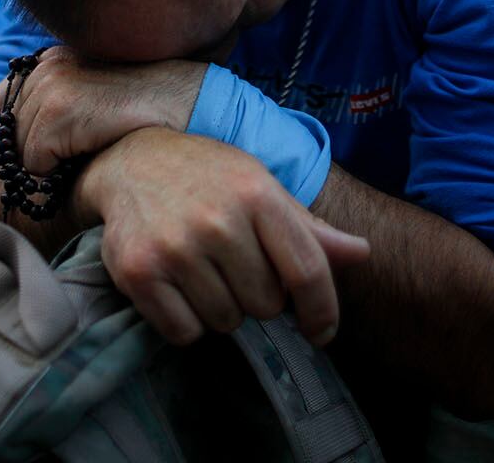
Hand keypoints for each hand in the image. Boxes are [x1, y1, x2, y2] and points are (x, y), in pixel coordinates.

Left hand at [0, 47, 206, 173]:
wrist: (189, 104)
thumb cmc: (147, 106)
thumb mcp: (94, 90)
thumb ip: (47, 91)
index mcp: (53, 57)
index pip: (7, 104)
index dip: (32, 131)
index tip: (67, 137)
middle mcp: (47, 66)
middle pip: (11, 133)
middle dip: (40, 151)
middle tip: (84, 146)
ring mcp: (51, 86)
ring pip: (21, 152)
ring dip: (51, 163)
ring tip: (91, 148)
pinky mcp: (58, 112)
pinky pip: (35, 163)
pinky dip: (59, 172)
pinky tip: (94, 153)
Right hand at [78, 129, 370, 345]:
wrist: (132, 161)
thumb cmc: (208, 176)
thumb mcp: (261, 186)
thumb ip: (309, 228)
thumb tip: (362, 254)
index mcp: (257, 194)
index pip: (307, 271)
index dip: (321, 310)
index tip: (321, 331)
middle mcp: (218, 220)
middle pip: (266, 306)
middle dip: (258, 297)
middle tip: (236, 267)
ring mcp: (176, 248)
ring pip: (226, 322)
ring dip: (222, 308)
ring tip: (206, 272)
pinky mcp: (139, 273)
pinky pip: (184, 332)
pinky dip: (186, 321)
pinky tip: (179, 287)